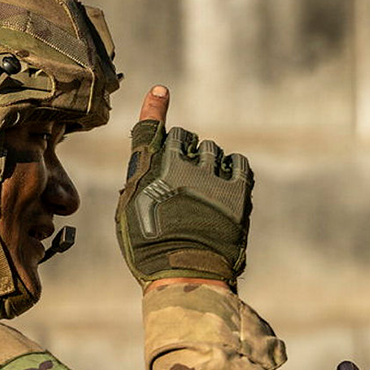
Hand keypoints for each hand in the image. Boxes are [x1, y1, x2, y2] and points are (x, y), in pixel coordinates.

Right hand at [115, 85, 251, 284]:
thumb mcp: (130, 212)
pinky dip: (233, 169)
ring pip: (213, 150)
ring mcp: (210, 178)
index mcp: (149, 171)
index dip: (155, 109)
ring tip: (204, 189)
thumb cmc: (150, 250)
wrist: (187, 277)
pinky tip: (226, 182)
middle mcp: (179, 167)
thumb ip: (140, 178)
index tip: (161, 92)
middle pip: (186, 139)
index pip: (151, 129)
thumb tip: (152, 156)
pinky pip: (239, 164)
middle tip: (183, 181)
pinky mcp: (236, 192)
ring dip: (209, 162)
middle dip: (185, 152)